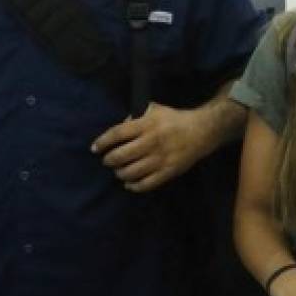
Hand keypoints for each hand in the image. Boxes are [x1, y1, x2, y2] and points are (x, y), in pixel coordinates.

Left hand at [91, 103, 207, 191]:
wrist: (201, 131)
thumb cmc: (173, 119)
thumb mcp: (153, 109)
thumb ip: (134, 117)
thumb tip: (118, 132)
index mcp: (147, 125)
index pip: (117, 134)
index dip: (102, 142)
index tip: (95, 148)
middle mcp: (152, 142)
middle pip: (121, 156)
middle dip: (109, 160)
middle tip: (107, 160)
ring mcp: (160, 159)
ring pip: (131, 172)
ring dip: (120, 173)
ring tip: (119, 171)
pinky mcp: (168, 172)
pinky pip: (146, 184)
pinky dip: (134, 186)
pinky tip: (129, 183)